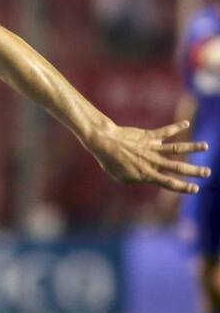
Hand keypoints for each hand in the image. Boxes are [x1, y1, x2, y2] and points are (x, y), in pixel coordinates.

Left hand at [87, 119, 209, 193]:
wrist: (104, 142)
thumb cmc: (110, 161)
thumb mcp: (122, 177)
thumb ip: (136, 179)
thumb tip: (145, 178)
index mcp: (146, 174)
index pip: (168, 183)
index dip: (183, 187)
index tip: (196, 189)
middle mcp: (152, 161)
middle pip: (178, 167)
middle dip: (194, 171)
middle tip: (208, 172)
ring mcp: (152, 148)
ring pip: (176, 148)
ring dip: (193, 147)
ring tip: (206, 146)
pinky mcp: (149, 136)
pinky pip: (165, 131)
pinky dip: (176, 127)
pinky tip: (186, 123)